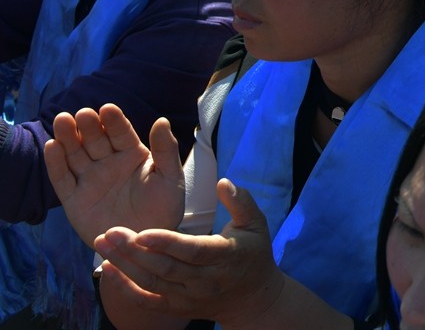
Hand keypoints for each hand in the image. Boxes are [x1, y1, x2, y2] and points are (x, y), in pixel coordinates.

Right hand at [44, 106, 184, 249]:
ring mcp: (90, 180)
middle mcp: (109, 163)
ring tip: (62, 121)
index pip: (121, 133)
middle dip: (88, 126)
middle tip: (82, 113)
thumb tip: (162, 120)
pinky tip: (51, 146)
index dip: (114, 121)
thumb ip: (165, 150)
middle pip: (95, 140)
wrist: (147, 243)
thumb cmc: (164, 207)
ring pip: (76, 155)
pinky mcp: (74, 200)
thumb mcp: (170, 177)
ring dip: (68, 138)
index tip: (108, 108)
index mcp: (133, 154)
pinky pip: (62, 180)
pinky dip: (55, 164)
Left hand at [91, 179, 283, 324]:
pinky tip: (107, 270)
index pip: (193, 251)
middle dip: (135, 250)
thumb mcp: (256, 224)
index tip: (143, 231)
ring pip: (151, 282)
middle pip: (165, 267)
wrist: (251, 299)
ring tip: (102, 243)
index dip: (167, 243)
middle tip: (110, 231)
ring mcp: (188, 297)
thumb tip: (223, 182)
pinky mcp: (175, 308)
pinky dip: (124, 288)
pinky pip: (146, 301)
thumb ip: (240, 201)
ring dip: (124, 264)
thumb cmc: (253, 253)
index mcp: (225, 256)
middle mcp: (205, 281)